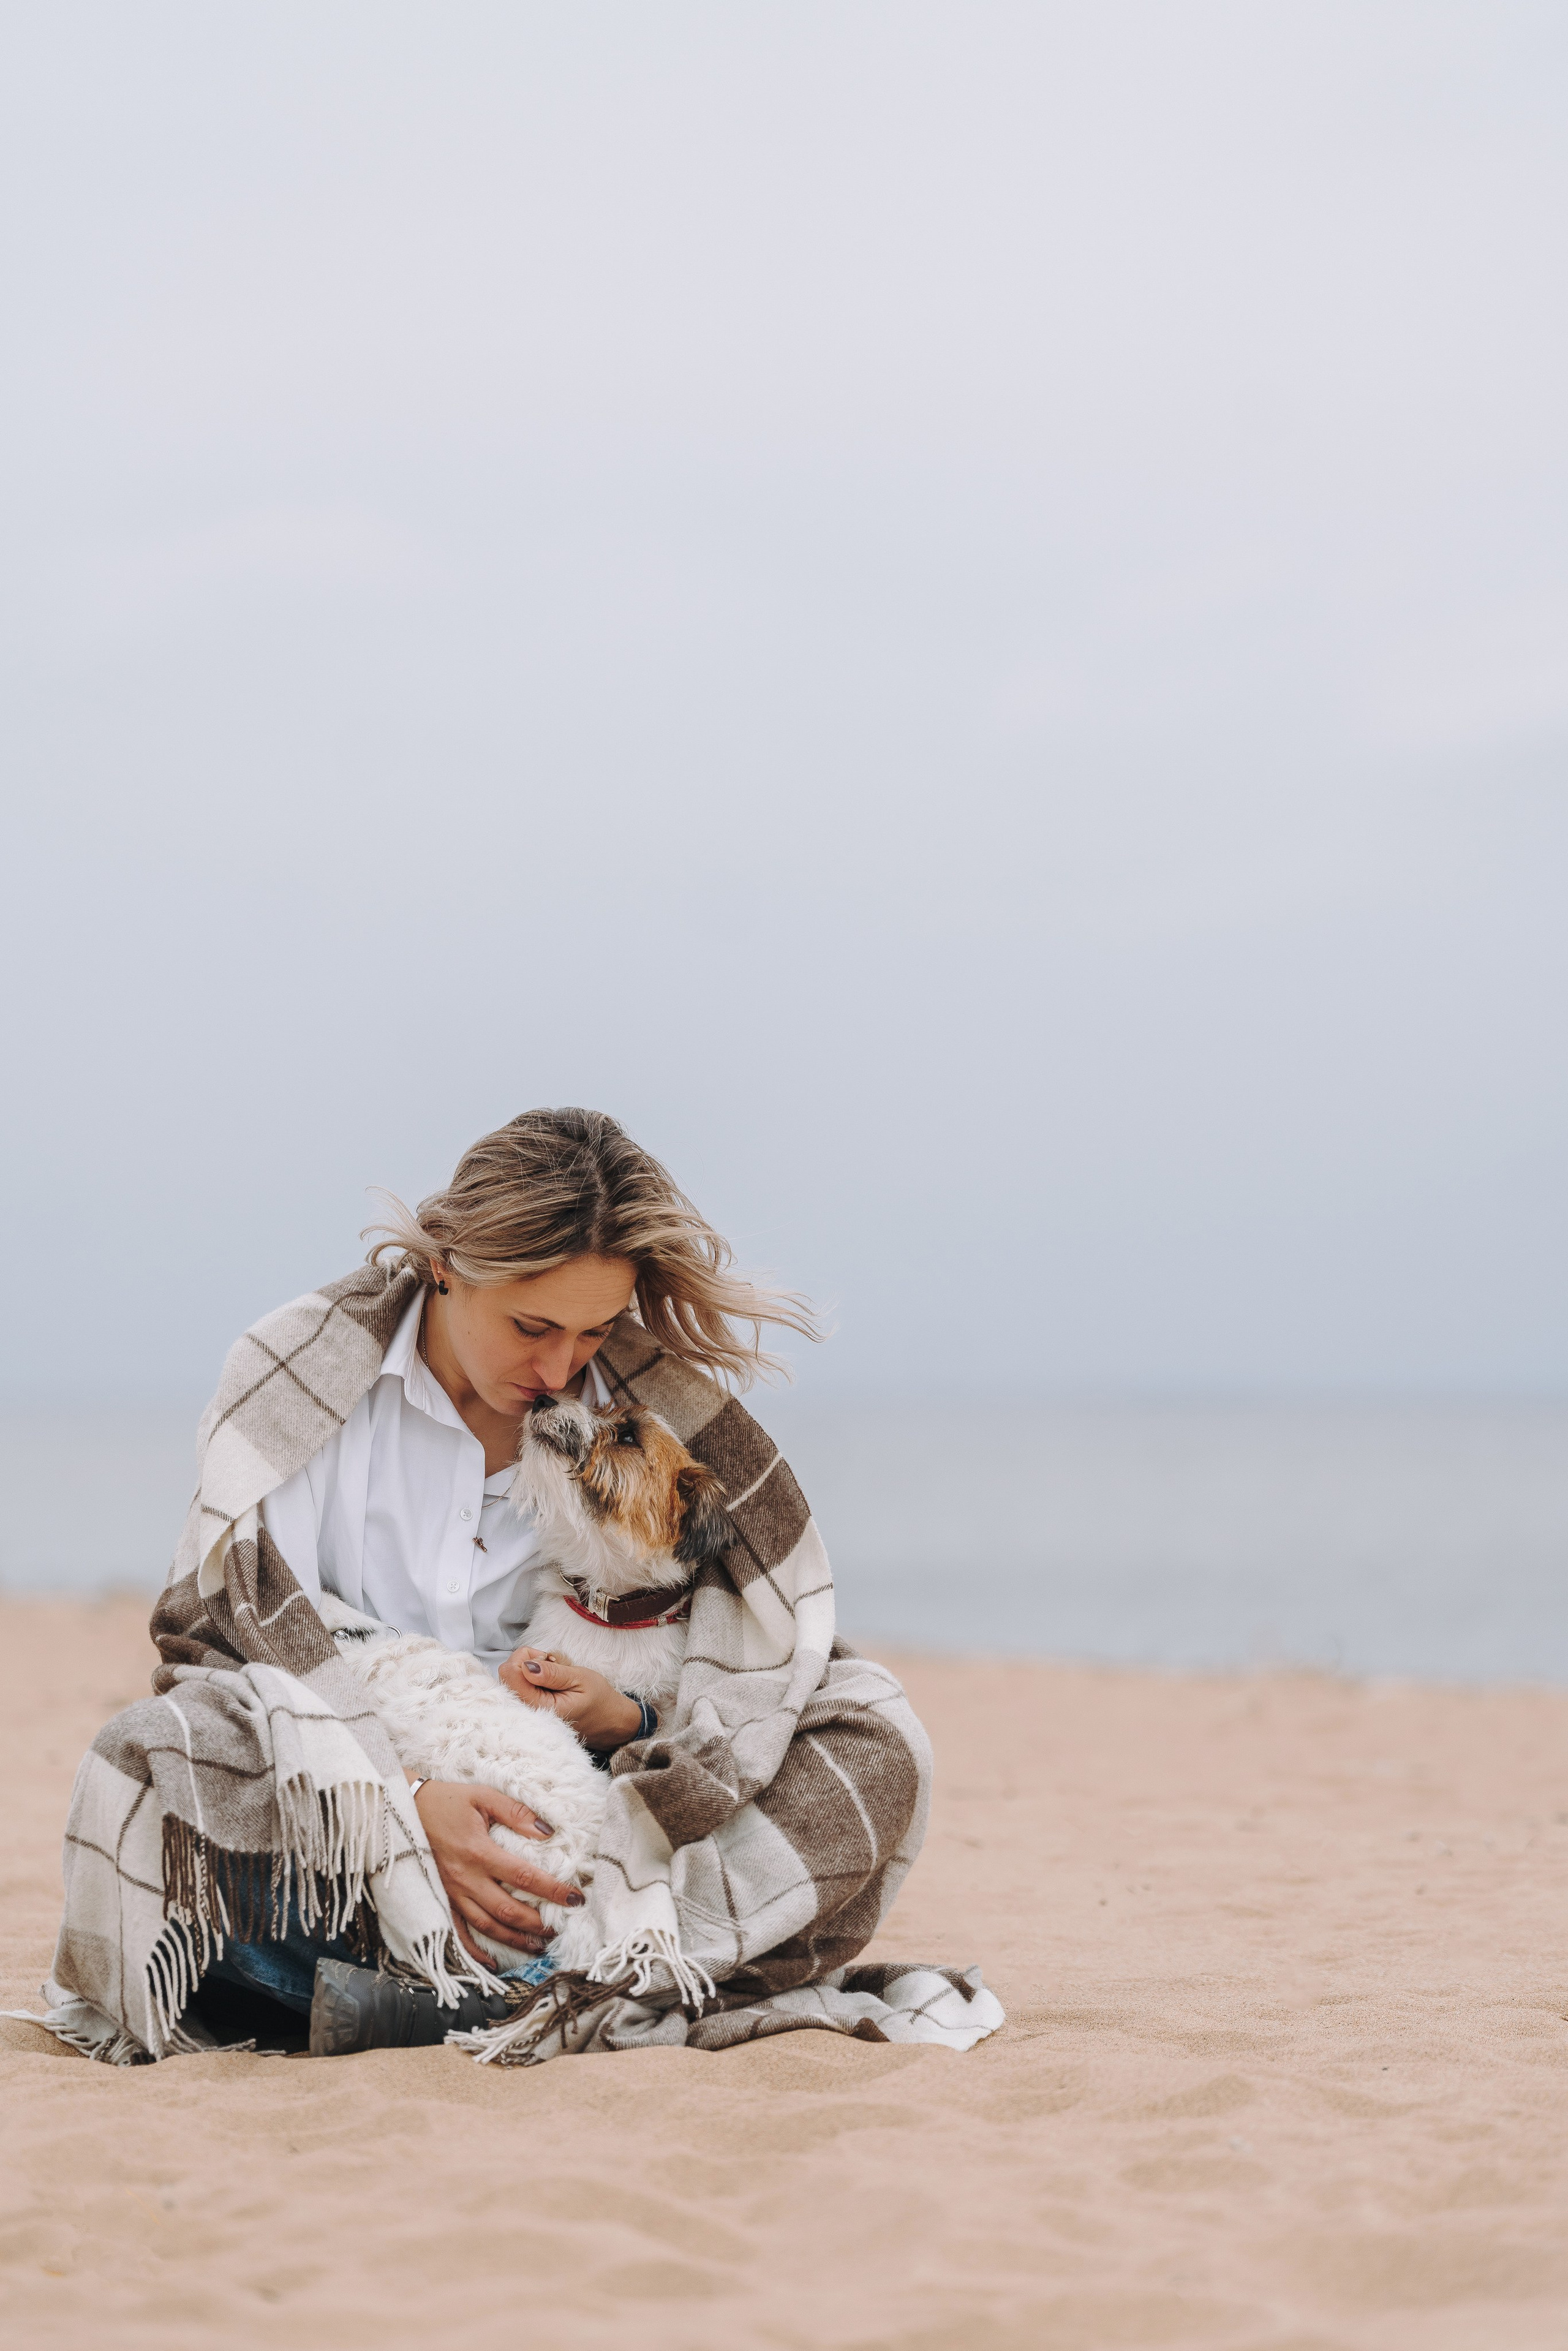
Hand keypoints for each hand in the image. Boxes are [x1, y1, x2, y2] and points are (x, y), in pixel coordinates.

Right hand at [412, 1779, 583, 1959]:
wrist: (407, 1809)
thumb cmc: (449, 1801)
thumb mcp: (484, 1796)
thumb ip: (516, 1813)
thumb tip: (547, 1831)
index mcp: (479, 1852)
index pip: (524, 1876)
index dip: (552, 1890)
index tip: (575, 1898)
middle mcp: (466, 1879)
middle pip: (507, 1910)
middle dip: (537, 1923)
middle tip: (560, 1926)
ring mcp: (452, 1893)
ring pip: (487, 1926)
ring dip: (514, 1940)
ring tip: (539, 1946)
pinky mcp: (441, 1900)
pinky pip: (458, 1933)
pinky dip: (475, 1952)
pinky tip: (494, 1962)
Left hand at [500, 1648, 641, 1750]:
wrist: (610, 1722)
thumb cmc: (599, 1699)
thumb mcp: (580, 1679)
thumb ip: (552, 1673)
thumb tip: (525, 1666)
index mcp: (540, 1707)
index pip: (510, 1673)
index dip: (525, 1657)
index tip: (546, 1658)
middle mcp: (528, 1714)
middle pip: (507, 1675)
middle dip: (527, 1662)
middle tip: (552, 1665)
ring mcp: (528, 1714)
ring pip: (512, 1680)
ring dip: (531, 1670)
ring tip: (555, 1676)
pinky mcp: (530, 1712)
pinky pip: (520, 1688)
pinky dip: (533, 1679)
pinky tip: (550, 1684)